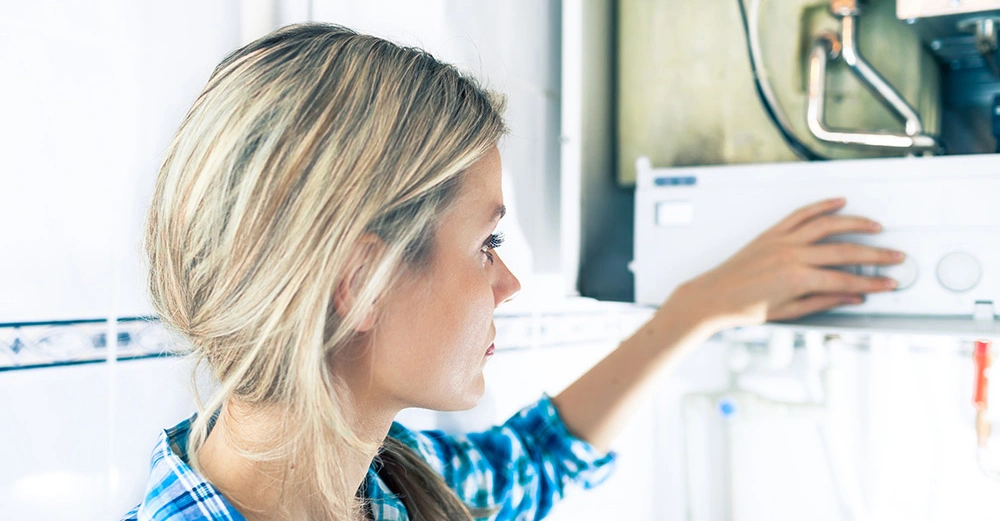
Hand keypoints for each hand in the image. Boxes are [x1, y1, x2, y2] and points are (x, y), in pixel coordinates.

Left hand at [667, 197, 902, 331]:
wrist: (714, 296)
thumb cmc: (746, 308)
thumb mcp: (790, 312)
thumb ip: (824, 301)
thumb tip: (852, 296)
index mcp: (798, 279)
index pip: (846, 280)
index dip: (871, 283)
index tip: (888, 283)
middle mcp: (792, 255)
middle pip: (844, 251)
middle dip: (875, 255)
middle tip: (895, 257)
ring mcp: (782, 241)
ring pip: (827, 224)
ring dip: (855, 223)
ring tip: (875, 226)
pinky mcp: (772, 233)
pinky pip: (800, 214)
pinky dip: (821, 206)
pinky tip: (838, 202)